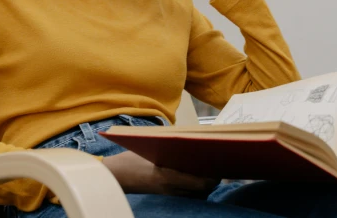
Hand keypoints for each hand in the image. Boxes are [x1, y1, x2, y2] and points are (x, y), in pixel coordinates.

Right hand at [101, 151, 218, 196]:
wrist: (116, 175)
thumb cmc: (132, 158)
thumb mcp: (153, 147)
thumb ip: (174, 147)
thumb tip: (195, 141)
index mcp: (170, 177)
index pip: (202, 183)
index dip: (214, 177)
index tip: (220, 166)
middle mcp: (172, 189)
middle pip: (202, 190)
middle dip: (211, 180)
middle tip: (216, 166)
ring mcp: (169, 194)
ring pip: (196, 194)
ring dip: (203, 185)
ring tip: (207, 170)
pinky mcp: (166, 195)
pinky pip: (187, 195)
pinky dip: (194, 188)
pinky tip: (194, 176)